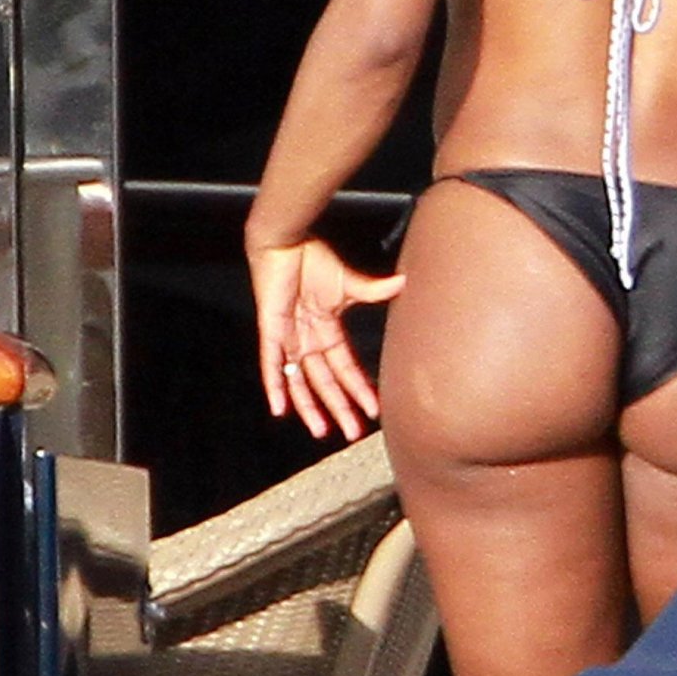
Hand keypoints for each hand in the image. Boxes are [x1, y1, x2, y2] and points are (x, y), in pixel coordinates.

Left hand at [248, 237, 404, 439]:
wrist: (286, 243)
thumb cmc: (313, 259)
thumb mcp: (349, 282)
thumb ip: (374, 291)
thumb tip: (405, 283)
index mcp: (328, 330)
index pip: (346, 367)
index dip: (359, 388)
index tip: (373, 409)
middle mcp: (308, 339)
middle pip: (326, 382)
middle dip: (340, 407)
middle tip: (352, 432)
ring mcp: (289, 338)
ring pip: (300, 381)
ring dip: (311, 406)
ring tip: (322, 430)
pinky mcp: (271, 331)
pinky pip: (272, 364)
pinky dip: (276, 386)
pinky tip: (280, 409)